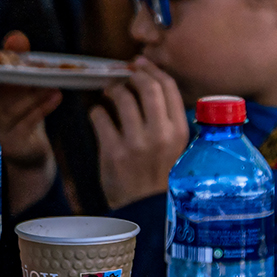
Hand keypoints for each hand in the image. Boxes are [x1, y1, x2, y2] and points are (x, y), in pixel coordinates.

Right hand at [0, 32, 60, 214]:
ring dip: (30, 91)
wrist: (28, 149)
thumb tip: (16, 37)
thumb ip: (15, 58)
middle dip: (1, 75)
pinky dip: (43, 107)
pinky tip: (56, 94)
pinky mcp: (12, 143)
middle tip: (17, 62)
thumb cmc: (16, 107)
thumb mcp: (16, 82)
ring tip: (48, 78)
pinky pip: (28, 122)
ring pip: (9, 106)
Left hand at [91, 58, 190, 206]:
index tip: (141, 65)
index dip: (152, 70)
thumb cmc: (160, 178)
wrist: (145, 211)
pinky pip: (99, 117)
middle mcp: (160, 133)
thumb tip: (153, 89)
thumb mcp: (176, 149)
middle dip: (132, 74)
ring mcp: (136, 143)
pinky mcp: (113, 152)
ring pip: (121, 98)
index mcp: (179, 131)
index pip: (168, 87)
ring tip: (109, 93)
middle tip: (124, 73)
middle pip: (146, 87)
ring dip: (112, 90)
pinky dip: (96, 111)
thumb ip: (169, 122)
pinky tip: (99, 115)